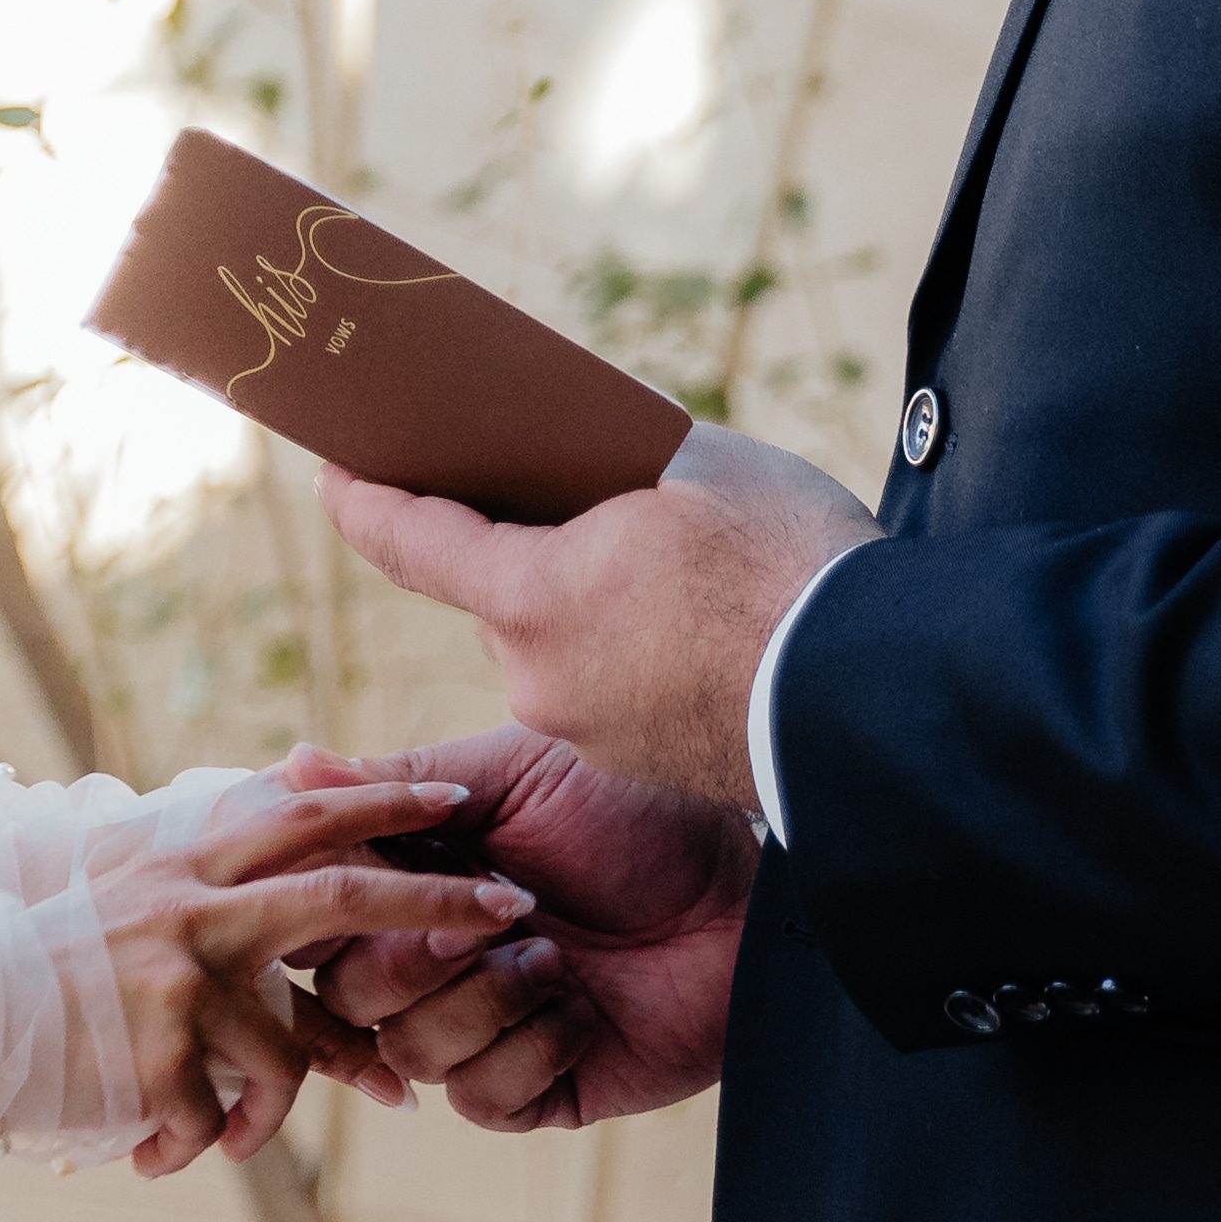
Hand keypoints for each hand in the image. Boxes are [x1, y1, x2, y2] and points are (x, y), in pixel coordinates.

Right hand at [92, 778, 536, 1175]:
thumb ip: (208, 862)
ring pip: (289, 1051)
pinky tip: (155, 1154)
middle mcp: (193, 905)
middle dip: (439, 900)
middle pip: (344, 897)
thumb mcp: (130, 881)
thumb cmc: (47, 952)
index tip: (458, 795)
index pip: (307, 812)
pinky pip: (227, 1120)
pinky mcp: (156, 1055)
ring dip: (269, 1108)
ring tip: (224, 1133)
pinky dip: (204, 1146)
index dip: (387, 799)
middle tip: (514, 909)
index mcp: (187, 858)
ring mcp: (178, 980)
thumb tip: (287, 818)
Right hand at [286, 726, 758, 1130]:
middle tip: (491, 915)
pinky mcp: (541, 1087)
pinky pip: (484, 1098)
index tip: (362, 887)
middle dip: (410, 961)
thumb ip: (400, 783)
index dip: (330, 915)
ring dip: (480, 999)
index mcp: (416, 887)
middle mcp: (439, 963)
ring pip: (411, 1053)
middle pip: (350, 998)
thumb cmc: (635, 810)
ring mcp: (487, 1029)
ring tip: (550, 952)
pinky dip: (530, 1045)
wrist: (747, 883)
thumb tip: (292, 762)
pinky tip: (579, 1003)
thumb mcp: (512, 776)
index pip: (325, 921)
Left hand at [318, 422, 880, 807]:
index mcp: (535, 597)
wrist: (886, 699)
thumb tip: (586, 458)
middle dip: (527, 545)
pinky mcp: (637, 763)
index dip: (365, 502)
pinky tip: (694, 624)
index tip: (334, 472)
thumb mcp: (702, 467)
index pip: (413, 542)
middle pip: (500, 592)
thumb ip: (615, 462)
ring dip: (586, 598)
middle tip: (586, 496)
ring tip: (675, 564)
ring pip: (556, 641)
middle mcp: (539, 677)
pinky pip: (603, 687)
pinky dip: (625, 650)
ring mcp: (587, 732)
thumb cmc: (794, 568)